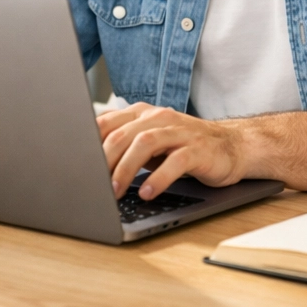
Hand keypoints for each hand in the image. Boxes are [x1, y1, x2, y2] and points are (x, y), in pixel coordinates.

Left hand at [97, 103, 244, 199]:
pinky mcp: (198, 149)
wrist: (230, 146)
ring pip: (145, 142)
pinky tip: (147, 192)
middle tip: (92, 184)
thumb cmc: (184, 147)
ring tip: (115, 190)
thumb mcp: (151, 144)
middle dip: (103, 159)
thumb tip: (86, 164)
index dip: (88, 143)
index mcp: (143, 114)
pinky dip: (158, 178)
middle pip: (123, 132)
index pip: (108, 123)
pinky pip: (175, 161)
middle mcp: (159, 117)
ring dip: (126, 167)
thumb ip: (124, 146)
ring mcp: (180, 131)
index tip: (75, 166)